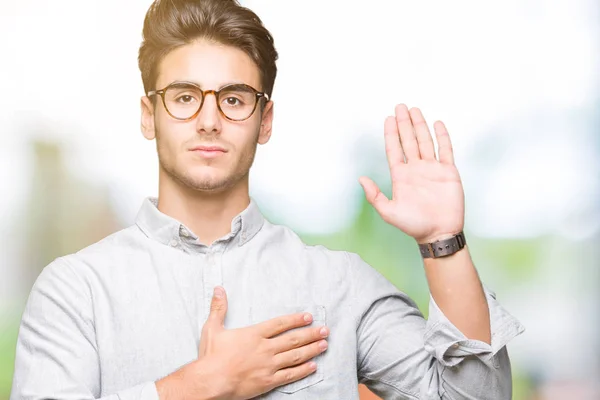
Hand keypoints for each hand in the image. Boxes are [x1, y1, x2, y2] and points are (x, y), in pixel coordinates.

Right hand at [156, 287, 328, 399]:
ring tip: (324, 345)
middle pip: (293, 339)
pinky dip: (303, 370)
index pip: (280, 324)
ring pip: (295, 356)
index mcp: (254, 334)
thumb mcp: (212, 328)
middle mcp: (265, 348)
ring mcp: (268, 365)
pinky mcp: (268, 382)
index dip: (295, 319)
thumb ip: (218, 308)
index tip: (309, 317)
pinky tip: (313, 366)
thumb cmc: (211, 356)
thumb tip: (219, 288)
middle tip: (325, 330)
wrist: (210, 381)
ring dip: (311, 350)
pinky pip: (290, 375)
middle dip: (311, 334)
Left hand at [359, 104, 464, 243]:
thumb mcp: (389, 212)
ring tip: (414, 109)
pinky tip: (437, 123)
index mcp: (401, 176)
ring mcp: (432, 169)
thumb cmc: (413, 225)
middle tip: (400, 106)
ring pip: (425, 141)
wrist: (439, 233)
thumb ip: (374, 195)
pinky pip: (445, 150)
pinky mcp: (448, 172)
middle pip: (409, 140)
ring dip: (420, 125)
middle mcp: (416, 169)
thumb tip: (360, 178)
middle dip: (404, 123)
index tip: (388, 118)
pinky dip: (442, 136)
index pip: (394, 149)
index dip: (391, 134)